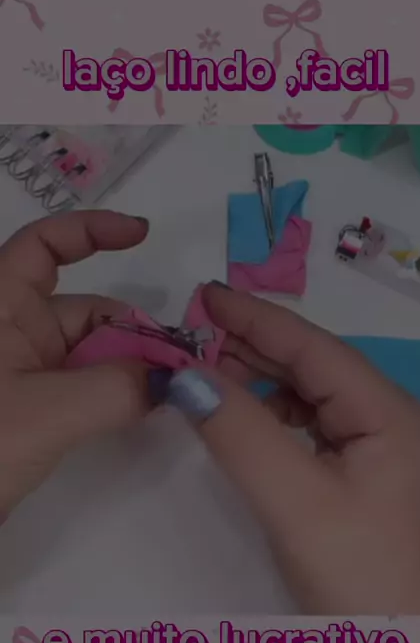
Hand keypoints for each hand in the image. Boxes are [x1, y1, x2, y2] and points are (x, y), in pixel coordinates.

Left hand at [0, 210, 149, 519]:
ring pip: (90, 353)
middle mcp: (13, 331)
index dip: (92, 230)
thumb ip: (117, 389)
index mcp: (0, 307)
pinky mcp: (31, 408)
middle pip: (86, 310)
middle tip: (179, 368)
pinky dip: (114, 393)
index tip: (144, 234)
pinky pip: (83, 386)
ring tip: (167, 394)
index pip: (45, 245)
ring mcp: (22, 372)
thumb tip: (171, 380)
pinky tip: (142, 409)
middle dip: (133, 330)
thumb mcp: (46, 412)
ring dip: (130, 367)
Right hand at [162, 282, 419, 614]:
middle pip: (314, 368)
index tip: (205, 295)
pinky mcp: (362, 475)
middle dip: (255, 346)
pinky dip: (272, 415)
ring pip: (311, 396)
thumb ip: (240, 433)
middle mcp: (391, 421)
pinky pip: (311, 427)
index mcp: (391, 414)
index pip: (315, 349)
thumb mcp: (295, 500)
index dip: (258, 318)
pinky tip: (243, 414)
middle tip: (194, 329)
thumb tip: (185, 376)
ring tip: (208, 367)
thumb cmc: (357, 577)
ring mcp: (379, 449)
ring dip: (261, 379)